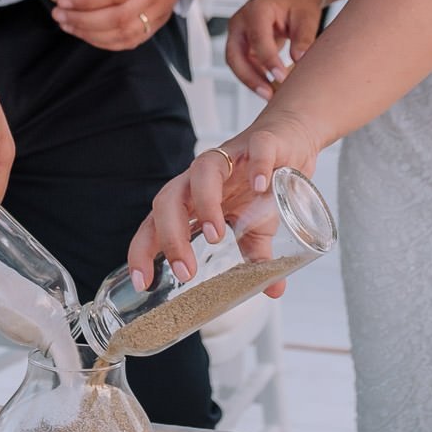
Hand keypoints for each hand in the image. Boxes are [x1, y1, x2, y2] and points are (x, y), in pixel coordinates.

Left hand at [46, 0, 188, 50]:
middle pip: (120, 16)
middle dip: (83, 20)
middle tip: (59, 13)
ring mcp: (162, 6)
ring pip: (125, 33)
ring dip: (91, 34)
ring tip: (67, 23)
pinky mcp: (160, 18)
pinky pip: (133, 39)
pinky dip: (106, 41)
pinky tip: (87, 32)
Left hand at [126, 108, 320, 290]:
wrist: (290, 139)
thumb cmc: (260, 183)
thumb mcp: (258, 226)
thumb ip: (257, 255)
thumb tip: (272, 291)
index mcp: (193, 199)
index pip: (155, 223)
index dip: (143, 250)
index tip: (141, 282)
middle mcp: (202, 177)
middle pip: (169, 200)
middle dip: (171, 236)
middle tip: (185, 271)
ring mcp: (231, 158)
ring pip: (203, 171)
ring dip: (205, 203)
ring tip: (216, 236)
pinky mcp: (262, 143)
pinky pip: (256, 149)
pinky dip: (257, 165)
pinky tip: (260, 185)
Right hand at [225, 0, 325, 97]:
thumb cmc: (297, 2)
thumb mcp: (306, 17)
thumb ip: (303, 37)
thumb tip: (299, 59)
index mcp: (257, 10)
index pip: (257, 39)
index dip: (268, 61)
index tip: (281, 77)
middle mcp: (241, 21)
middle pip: (234, 54)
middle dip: (249, 77)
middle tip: (268, 94)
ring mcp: (238, 33)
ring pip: (235, 62)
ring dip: (251, 80)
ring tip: (271, 95)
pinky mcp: (242, 44)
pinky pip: (242, 64)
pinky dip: (255, 77)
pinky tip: (271, 87)